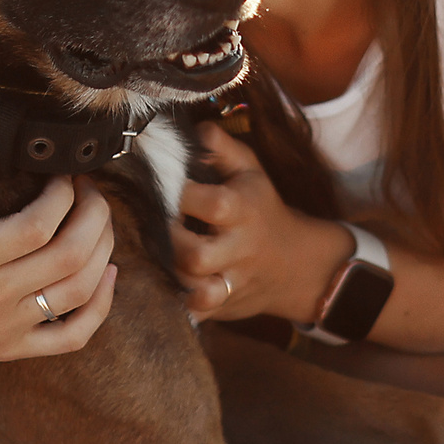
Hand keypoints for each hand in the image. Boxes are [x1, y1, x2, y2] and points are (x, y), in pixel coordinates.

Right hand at [0, 167, 116, 382]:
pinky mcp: (10, 349)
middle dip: (92, 212)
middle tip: (87, 189)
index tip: (61, 175)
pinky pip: (73, 336)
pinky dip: (101, 306)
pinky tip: (106, 274)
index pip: (36, 227)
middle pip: (69, 255)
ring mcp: (4, 330)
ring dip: (102, 248)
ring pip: (80, 291)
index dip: (62, 195)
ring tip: (96, 219)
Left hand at [170, 123, 352, 321]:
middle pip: (197, 257)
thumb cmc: (261, 207)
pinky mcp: (223, 306)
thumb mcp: (250, 170)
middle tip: (150, 226)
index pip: (212, 204)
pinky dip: (178, 305)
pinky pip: (198, 314)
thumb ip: (222, 148)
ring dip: (170, 275)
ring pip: (196, 290)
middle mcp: (237, 249)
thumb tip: (196, 129)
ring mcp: (231, 281)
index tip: (158, 185)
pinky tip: (162, 286)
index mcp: (242, 211)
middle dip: (169, 243)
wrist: (294, 263)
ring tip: (153, 254)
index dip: (180, 195)